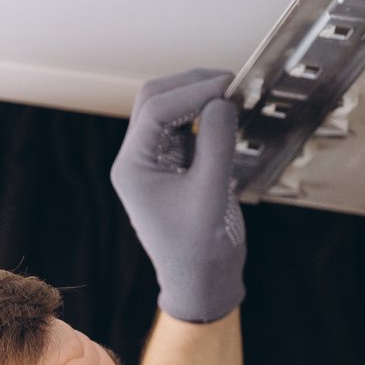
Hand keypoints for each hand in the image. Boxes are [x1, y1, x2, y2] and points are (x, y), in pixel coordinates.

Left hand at [112, 68, 247, 322]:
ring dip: (198, 97)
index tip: (226, 85)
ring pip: (169, 110)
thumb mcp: (211, 193)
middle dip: (191, 86)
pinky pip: (186, 128)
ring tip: (232, 95)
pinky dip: (205, 116)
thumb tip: (223, 100)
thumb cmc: (200, 249)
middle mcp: (138, 159)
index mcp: (133, 166)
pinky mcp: (176, 166)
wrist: (203, 282)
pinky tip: (228, 114)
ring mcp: (155, 161)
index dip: (192, 92)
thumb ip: (216, 144)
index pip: (156, 110)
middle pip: (156, 101)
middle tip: (230, 82)